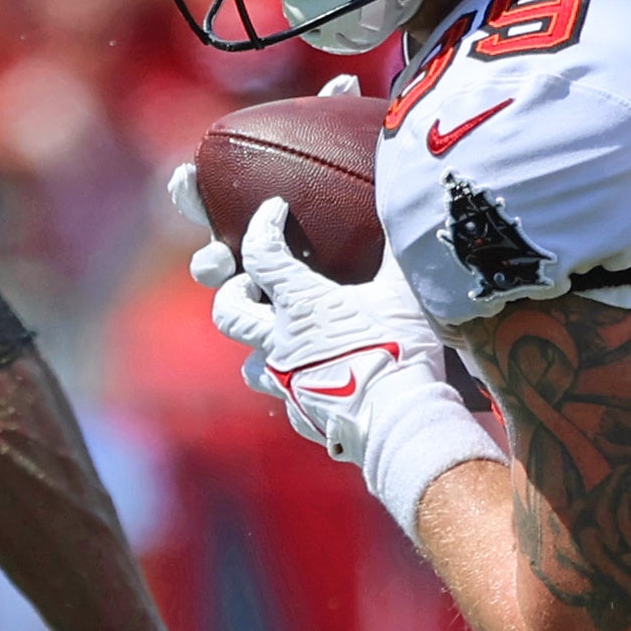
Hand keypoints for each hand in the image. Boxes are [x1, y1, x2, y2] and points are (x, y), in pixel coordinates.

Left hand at [203, 201, 498, 533]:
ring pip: (248, 363)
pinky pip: (284, 396)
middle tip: (254, 287)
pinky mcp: (299, 413)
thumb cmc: (399, 350)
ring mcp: (285, 381)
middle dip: (231, 292)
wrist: (398, 420)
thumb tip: (402, 212)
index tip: (274, 211)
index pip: (260, 252)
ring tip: (284, 339)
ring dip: (260, 347)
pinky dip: (294, 382)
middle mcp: (280, 341)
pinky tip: (318, 379)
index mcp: (300, 303)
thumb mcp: (403, 293)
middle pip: (227, 311)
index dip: (262, 225)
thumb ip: (394, 252)